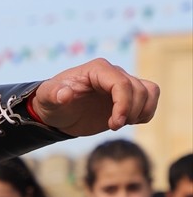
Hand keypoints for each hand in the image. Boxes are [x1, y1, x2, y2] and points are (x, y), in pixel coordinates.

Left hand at [31, 58, 158, 134]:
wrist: (57, 112)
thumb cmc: (51, 103)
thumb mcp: (46, 99)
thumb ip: (53, 94)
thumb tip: (64, 94)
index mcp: (96, 70)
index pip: (121, 83)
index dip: (123, 104)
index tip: (114, 124)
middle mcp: (113, 73)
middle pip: (138, 89)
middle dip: (130, 112)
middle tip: (112, 126)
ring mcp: (122, 84)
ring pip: (149, 92)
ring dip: (141, 111)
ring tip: (121, 123)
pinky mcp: (128, 96)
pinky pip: (150, 98)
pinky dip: (145, 112)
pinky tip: (127, 122)